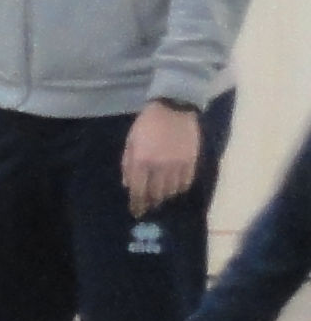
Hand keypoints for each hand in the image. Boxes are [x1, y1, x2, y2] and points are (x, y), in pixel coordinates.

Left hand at [124, 101, 203, 215]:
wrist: (174, 108)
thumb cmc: (147, 124)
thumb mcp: (131, 142)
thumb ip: (128, 165)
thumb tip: (128, 186)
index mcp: (141, 161)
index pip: (139, 190)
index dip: (137, 204)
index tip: (136, 212)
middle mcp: (160, 166)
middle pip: (156, 193)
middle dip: (151, 203)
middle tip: (148, 207)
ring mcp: (177, 164)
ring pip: (171, 190)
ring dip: (164, 197)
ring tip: (161, 199)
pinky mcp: (192, 161)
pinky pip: (186, 182)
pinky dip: (180, 188)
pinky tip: (175, 189)